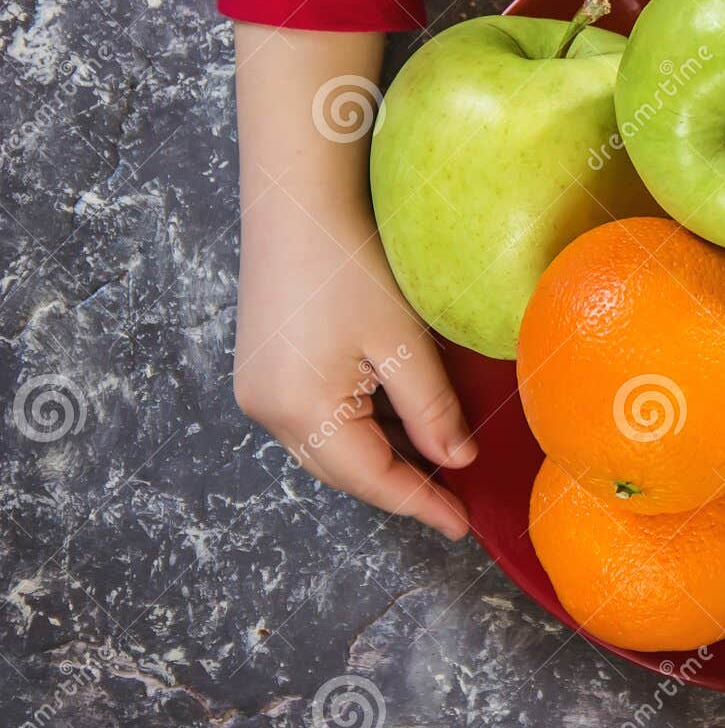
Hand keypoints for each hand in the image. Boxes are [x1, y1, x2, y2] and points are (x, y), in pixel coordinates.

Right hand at [234, 192, 475, 538]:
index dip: (421, 504)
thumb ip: (432, 411)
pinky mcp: (261, 371)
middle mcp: (268, 411)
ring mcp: (258, 391)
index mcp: (302, 411)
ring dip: (376, 458)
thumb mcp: (404, 343)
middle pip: (343, 471)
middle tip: (452, 501)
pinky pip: (313, 420)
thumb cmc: (349, 264)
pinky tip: (394, 421)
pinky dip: (355, 428)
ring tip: (432, 464)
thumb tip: (459, 461)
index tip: (462, 525)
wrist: (296, 202)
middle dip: (398, 488)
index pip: (372, 480)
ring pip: (327, 448)